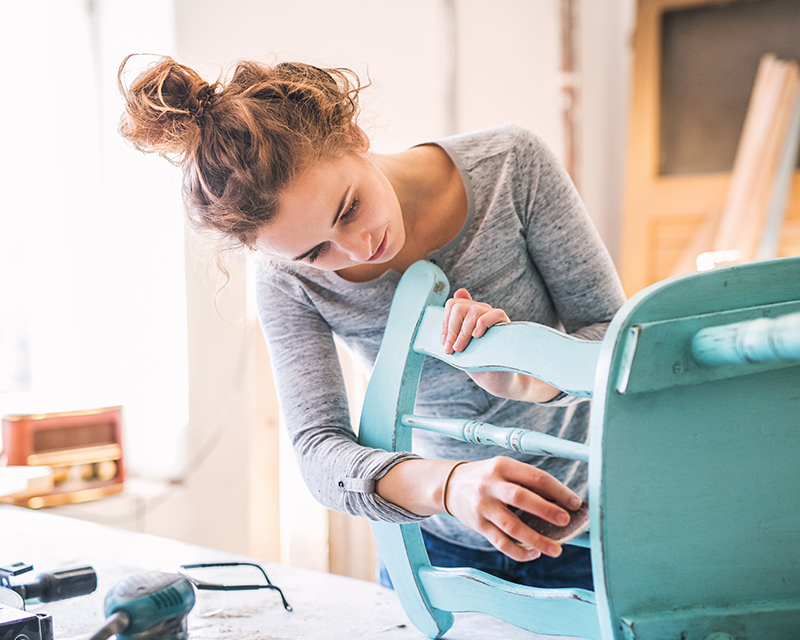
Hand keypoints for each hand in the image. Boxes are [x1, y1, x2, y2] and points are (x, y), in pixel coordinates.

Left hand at [441, 289, 560, 401]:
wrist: (496, 379)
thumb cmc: (477, 362)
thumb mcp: (460, 345)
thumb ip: (452, 328)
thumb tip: (444, 308)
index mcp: (468, 315)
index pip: (452, 305)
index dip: (445, 323)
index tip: (444, 342)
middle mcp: (481, 312)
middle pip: (459, 306)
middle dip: (451, 329)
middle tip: (451, 349)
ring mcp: (493, 317)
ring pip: (474, 310)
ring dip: (463, 331)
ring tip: (461, 348)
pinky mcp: (505, 324)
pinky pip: (494, 314)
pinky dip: (482, 323)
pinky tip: (477, 336)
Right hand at [443, 456, 581, 561]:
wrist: (449, 485)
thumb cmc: (487, 478)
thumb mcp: (503, 469)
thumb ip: (527, 483)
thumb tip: (561, 502)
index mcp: (503, 466)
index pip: (535, 477)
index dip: (558, 490)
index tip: (575, 503)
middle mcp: (491, 485)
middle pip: (521, 497)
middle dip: (546, 510)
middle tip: (566, 521)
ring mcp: (483, 506)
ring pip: (512, 526)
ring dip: (536, 539)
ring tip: (556, 549)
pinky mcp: (477, 525)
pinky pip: (500, 542)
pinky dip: (519, 551)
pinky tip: (533, 553)